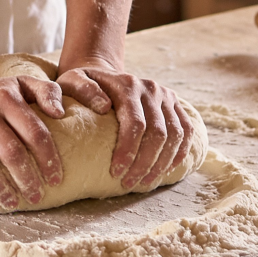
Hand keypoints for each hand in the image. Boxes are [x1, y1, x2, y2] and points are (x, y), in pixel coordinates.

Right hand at [0, 71, 65, 207]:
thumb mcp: (18, 84)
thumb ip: (46, 91)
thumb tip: (60, 112)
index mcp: (5, 96)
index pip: (33, 131)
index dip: (48, 159)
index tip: (56, 180)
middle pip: (10, 151)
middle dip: (27, 179)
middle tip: (36, 197)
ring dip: (0, 187)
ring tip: (11, 203)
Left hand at [55, 61, 194, 189]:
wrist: (102, 73)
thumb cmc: (82, 84)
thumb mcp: (71, 81)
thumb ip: (82, 90)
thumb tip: (104, 107)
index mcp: (127, 84)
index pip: (135, 124)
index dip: (129, 152)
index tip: (116, 173)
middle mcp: (150, 88)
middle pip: (157, 133)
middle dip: (144, 163)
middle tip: (129, 184)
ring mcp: (165, 95)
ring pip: (175, 135)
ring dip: (162, 163)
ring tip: (145, 182)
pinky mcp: (174, 103)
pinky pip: (186, 130)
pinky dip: (180, 152)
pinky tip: (166, 169)